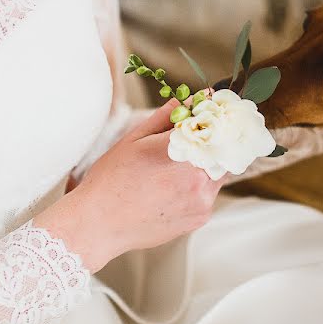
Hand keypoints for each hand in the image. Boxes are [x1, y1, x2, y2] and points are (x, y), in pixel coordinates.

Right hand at [35, 99, 223, 271]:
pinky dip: (198, 187)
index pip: (213, 124)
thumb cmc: (111, 180)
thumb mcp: (134, 139)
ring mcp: (202, 199)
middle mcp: (197, 176)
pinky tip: (171, 189)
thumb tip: (191, 99)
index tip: (206, 111)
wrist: (100, 224)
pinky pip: (209, 193)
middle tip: (188, 142)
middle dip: (210, 141)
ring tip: (173, 169)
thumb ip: (167, 118)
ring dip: (205, 164)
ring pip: (218, 171)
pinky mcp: (201, 216)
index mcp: (180, 150)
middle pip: (221, 148)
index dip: (213, 117)